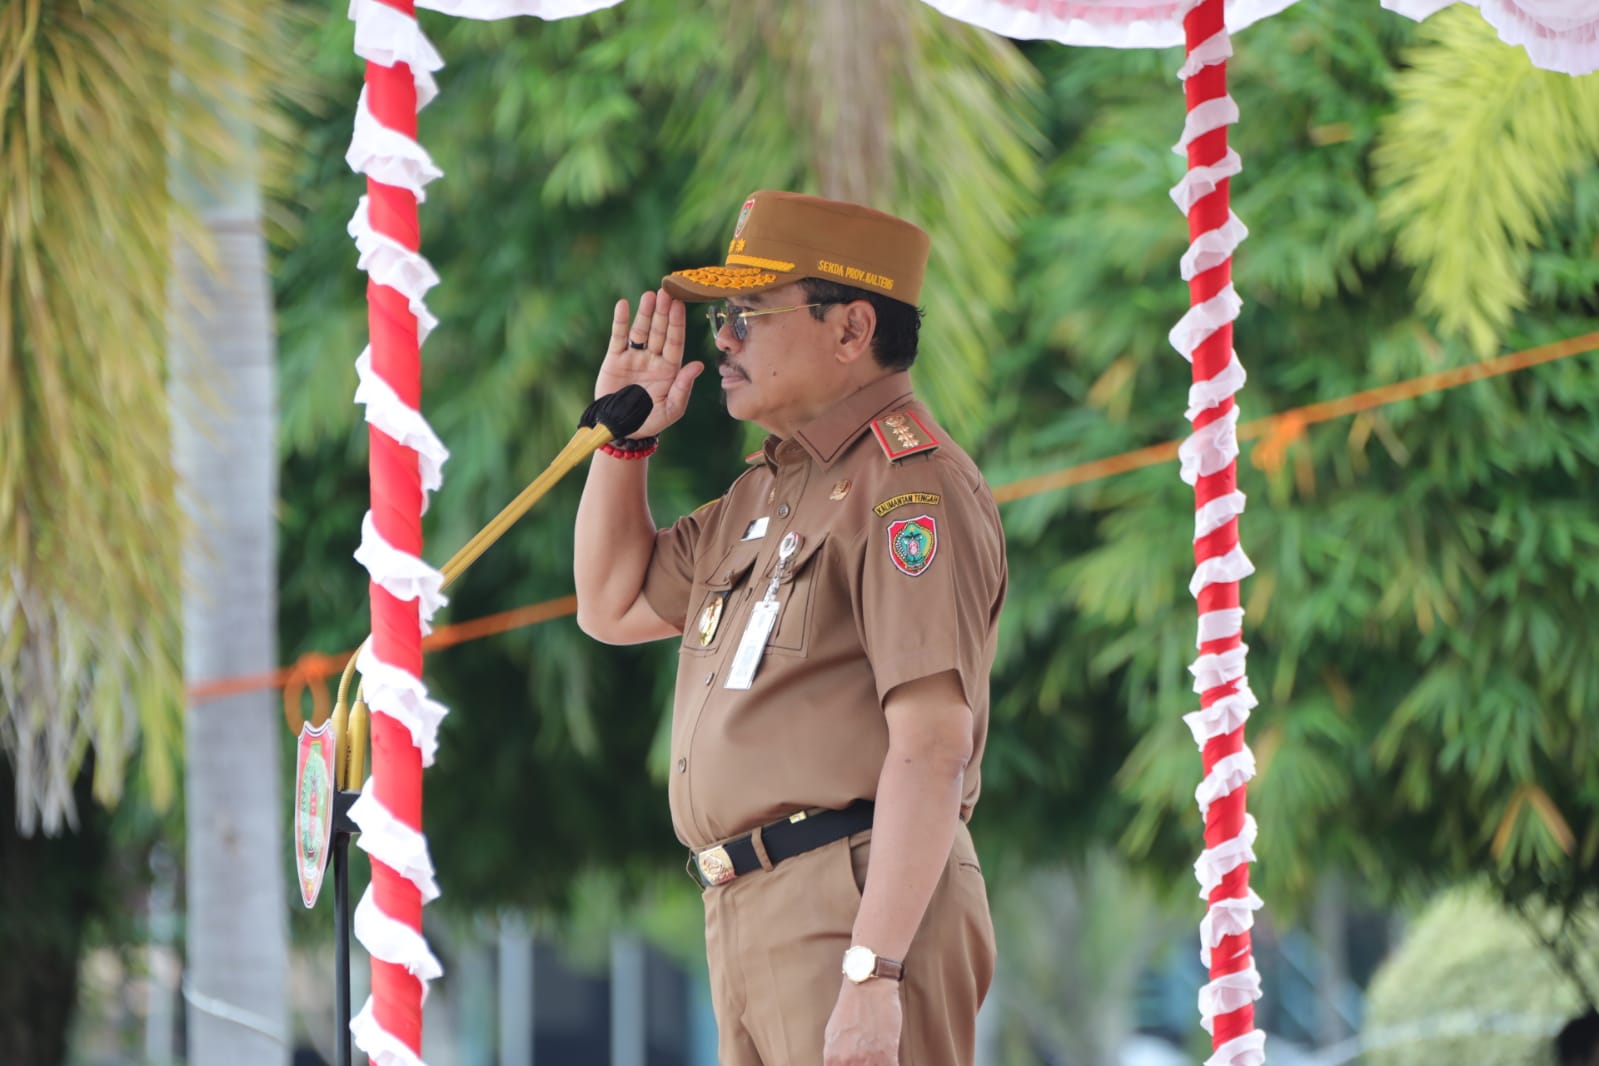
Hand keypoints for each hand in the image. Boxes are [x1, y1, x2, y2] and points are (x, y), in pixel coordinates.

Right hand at [594, 288, 703, 438]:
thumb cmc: (650, 422)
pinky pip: (618, 337)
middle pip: (660, 331)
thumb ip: (683, 387)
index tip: (679, 304)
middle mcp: (654, 359)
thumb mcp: (671, 409)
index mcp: (670, 369)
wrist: (621, 430)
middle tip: (666, 291)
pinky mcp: (615, 359)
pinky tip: (623, 305)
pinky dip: (620, 321)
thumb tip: (698, 365)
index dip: (677, 323)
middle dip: (663, 312)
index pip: (676, 341)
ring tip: (649, 295)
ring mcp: (634, 357)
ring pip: (641, 330)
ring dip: (645, 313)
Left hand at [822, 978, 900, 1065]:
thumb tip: (838, 1064)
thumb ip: (835, 1055)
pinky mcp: (887, 1055)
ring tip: (878, 1059)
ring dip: (876, 1064)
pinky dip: (890, 1064)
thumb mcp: (832, 1033)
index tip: (855, 1063)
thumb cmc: (852, 1004)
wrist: (868, 985)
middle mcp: (848, 1061)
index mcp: (832, 1058)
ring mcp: (868, 1060)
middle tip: (868, 1060)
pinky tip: (889, 1060)